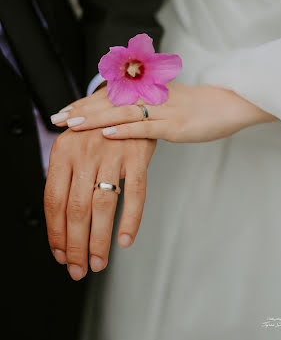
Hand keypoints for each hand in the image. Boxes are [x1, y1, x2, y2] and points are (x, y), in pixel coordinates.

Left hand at [44, 127, 155, 280]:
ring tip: (98, 263)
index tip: (60, 254)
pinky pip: (135, 192)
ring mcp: (112, 152)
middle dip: (75, 245)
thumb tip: (58, 222)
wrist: (127, 101)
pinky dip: (131, 219)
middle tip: (78, 269)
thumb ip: (65, 176)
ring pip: (103, 205)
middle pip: (76, 208)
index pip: (53, 200)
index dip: (55, 232)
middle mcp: (84, 152)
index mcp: (63, 151)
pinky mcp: (137, 155)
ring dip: (99, 239)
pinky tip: (124, 240)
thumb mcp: (74, 146)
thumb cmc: (97, 131)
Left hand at [55, 83, 277, 142]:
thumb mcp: (166, 102)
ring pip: (123, 112)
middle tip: (56, 119)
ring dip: (96, 118)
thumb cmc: (196, 106)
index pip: (109, 96)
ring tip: (72, 125)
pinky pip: (147, 127)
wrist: (228, 104)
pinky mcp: (175, 125)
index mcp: (147, 92)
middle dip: (81, 110)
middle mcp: (151, 97)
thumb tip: (120, 115)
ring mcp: (163, 110)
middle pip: (110, 101)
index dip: (84, 102)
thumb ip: (144, 106)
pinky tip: (107, 133)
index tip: (63, 111)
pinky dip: (126, 130)